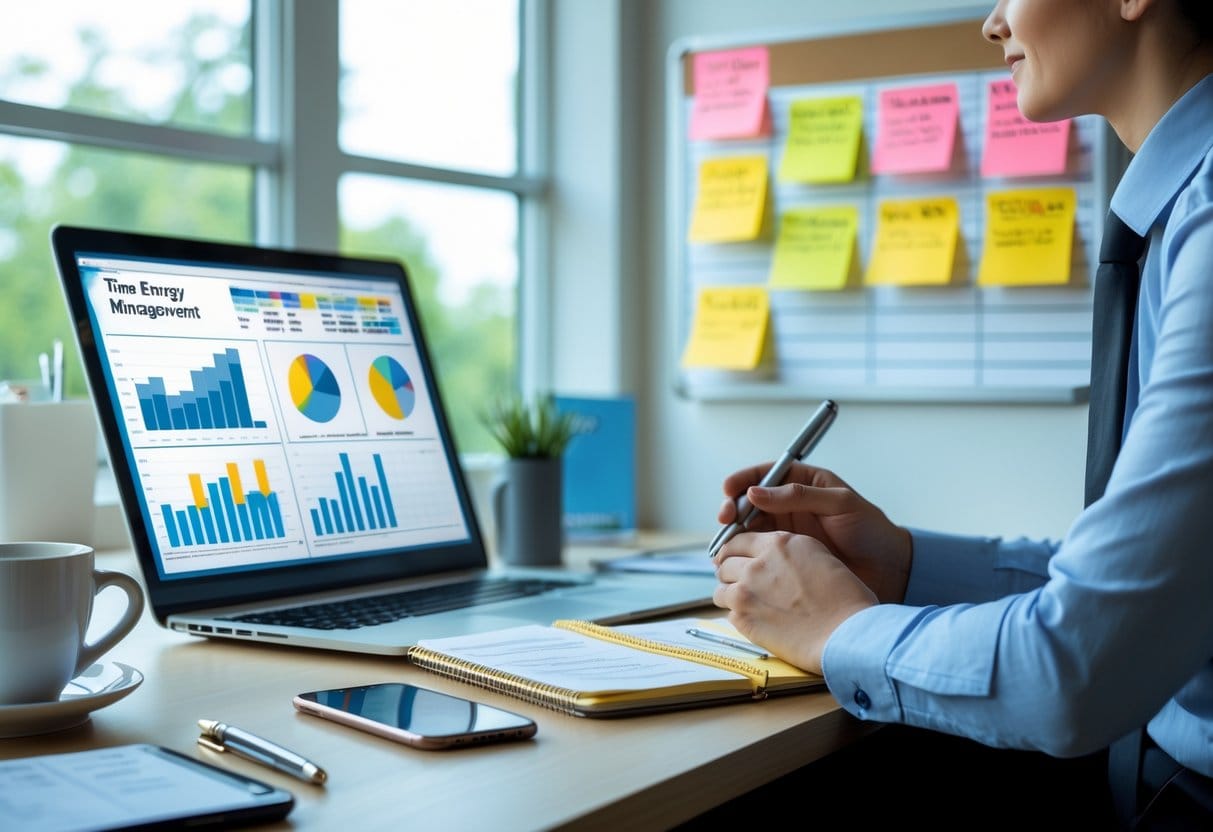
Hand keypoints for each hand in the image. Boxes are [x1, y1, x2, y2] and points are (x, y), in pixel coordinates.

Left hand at [712, 531, 876, 673]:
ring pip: (720, 588)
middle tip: (739, 581)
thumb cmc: (844, 597)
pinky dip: (738, 615)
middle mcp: (757, 564)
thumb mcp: (818, 555)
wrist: (846, 633)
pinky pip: (728, 613)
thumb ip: (788, 551)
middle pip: (724, 562)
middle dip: (729, 571)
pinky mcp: (743, 619)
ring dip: (730, 593)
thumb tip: (770, 556)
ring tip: (746, 603)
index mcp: (777, 544)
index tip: (737, 559)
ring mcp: (746, 592)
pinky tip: (756, 620)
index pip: (738, 540)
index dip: (736, 551)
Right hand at [716, 462, 911, 602]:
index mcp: (803, 484)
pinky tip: (736, 560)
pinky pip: (757, 552)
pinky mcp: (786, 558)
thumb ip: (800, 496)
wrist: (890, 569)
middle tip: (726, 519)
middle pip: (749, 502)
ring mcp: (786, 533)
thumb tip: (757, 492)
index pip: (765, 475)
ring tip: (726, 542)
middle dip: (733, 508)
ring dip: (734, 533)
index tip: (729, 489)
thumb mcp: (841, 504)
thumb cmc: (871, 530)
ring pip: (748, 528)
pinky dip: (743, 554)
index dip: (743, 480)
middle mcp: (789, 506)